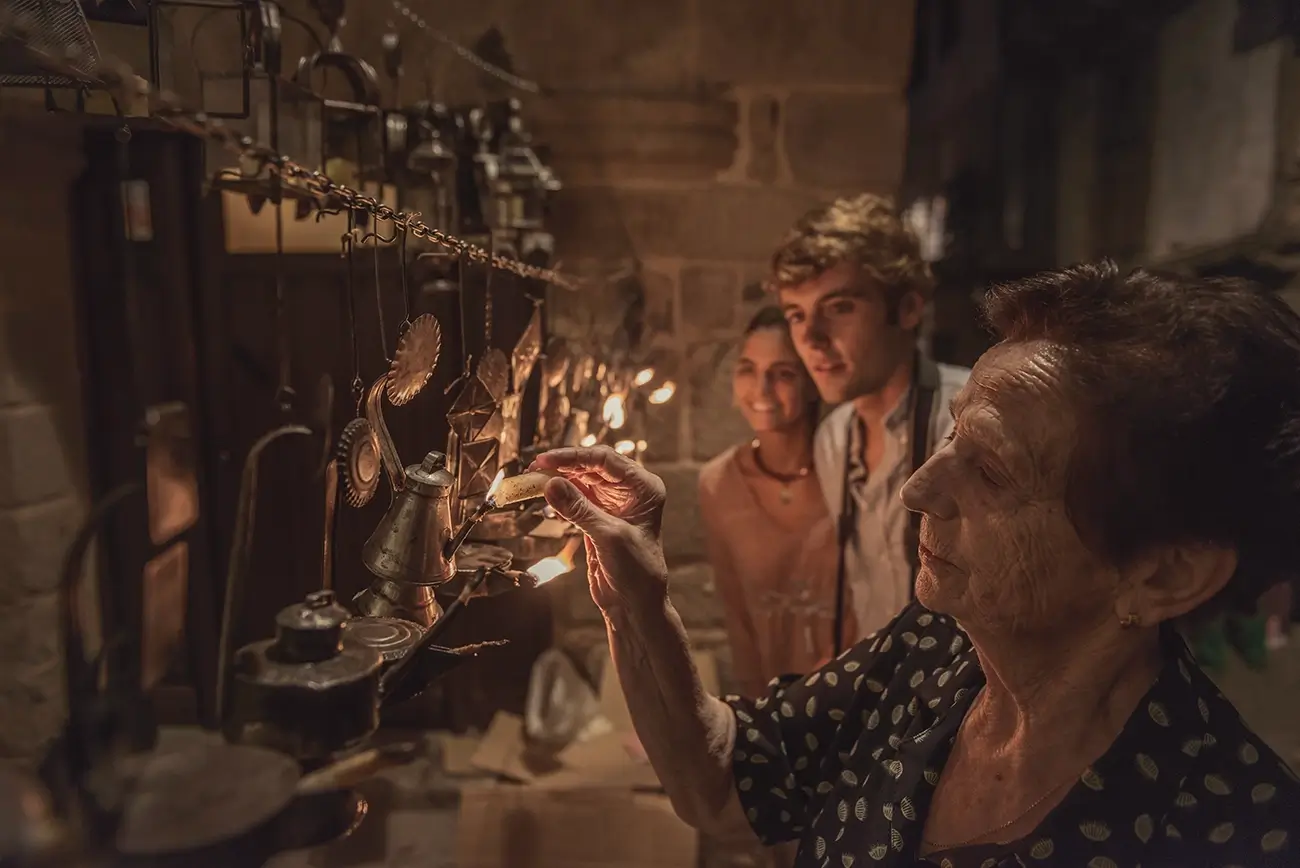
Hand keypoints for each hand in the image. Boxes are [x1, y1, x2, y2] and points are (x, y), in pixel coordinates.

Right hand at [531, 446, 668, 616]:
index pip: (605, 460)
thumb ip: (579, 509)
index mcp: (644, 488)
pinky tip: (543, 495)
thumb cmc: (636, 571)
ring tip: (532, 480)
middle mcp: (630, 491)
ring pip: (580, 481)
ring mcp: (612, 504)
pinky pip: (575, 499)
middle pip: (591, 467)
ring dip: (557, 479)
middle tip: (533, 468)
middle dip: (562, 466)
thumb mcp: (608, 536)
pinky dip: (559, 496)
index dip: (573, 457)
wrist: (635, 604)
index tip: (545, 460)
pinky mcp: (597, 518)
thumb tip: (550, 484)